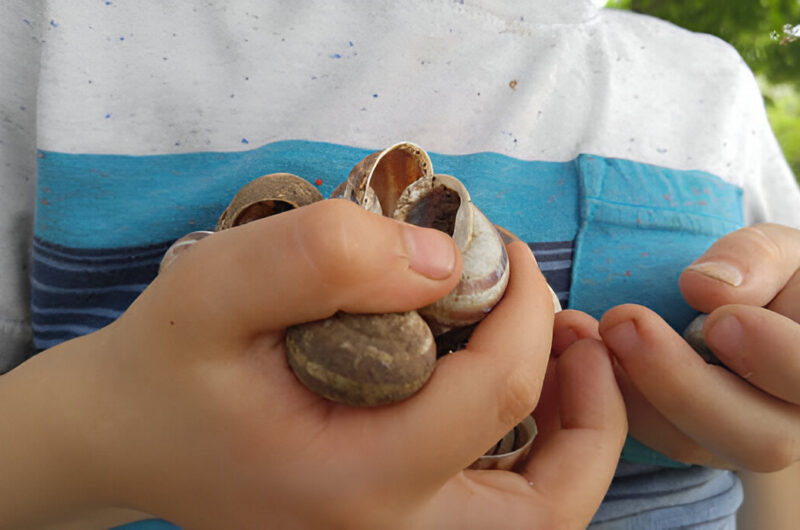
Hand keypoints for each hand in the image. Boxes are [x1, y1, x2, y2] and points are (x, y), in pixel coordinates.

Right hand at [0, 200, 625, 528]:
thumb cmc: (163, 367)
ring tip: (562, 355)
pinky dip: (531, 455)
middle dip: (590, 409)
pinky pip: (494, 512)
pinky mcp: (384, 527)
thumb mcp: (214, 287)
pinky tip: (509, 388)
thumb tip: (444, 261)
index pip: (497, 394)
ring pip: (535, 519)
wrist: (124, 434)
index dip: (526, 306)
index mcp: (354, 483)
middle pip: (550, 503)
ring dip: (572, 437)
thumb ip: (324, 257)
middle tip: (579, 330)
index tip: (504, 248)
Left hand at [582, 223, 799, 470]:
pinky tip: (584, 352)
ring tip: (594, 330)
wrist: (746, 308)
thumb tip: (708, 288)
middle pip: (760, 440)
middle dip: (683, 385)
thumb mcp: (778, 251)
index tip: (718, 320)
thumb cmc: (770, 277)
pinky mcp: (691, 441)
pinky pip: (649, 435)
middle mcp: (796, 423)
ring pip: (694, 444)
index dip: (771, 356)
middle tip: (621, 323)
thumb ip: (758, 259)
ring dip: (633, 389)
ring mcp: (741, 439)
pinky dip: (613, 395)